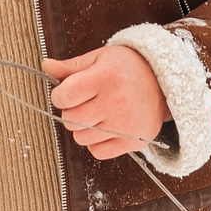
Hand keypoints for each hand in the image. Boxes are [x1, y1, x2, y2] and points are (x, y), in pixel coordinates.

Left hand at [43, 45, 165, 159]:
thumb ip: (71, 67)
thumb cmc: (128, 68)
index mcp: (105, 78)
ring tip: (97, 114)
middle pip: (70, 119)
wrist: (163, 82)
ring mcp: (125, 124)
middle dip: (71, 111)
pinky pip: (98, 152)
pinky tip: (105, 127)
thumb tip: (46, 66)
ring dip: (83, 128)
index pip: (64, 97)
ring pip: (81, 138)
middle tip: (85, 102)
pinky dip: (96, 143)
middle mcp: (116, 102)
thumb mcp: (99, 58)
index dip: (60, 95)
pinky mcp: (133, 141)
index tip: (68, 92)